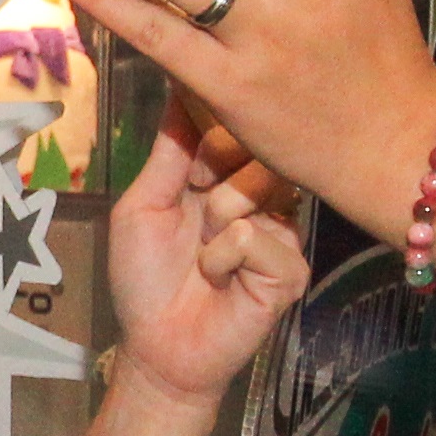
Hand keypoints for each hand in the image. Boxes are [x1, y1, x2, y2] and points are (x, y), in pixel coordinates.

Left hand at [104, 116, 314, 409]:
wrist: (158, 349)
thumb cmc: (145, 279)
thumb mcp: (144, 205)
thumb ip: (170, 150)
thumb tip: (179, 86)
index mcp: (226, 177)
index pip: (234, 126)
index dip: (209, 139)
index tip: (191, 168)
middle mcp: (261, 197)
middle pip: (253, 147)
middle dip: (210, 182)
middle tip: (196, 223)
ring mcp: (282, 230)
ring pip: (258, 186)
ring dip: (215, 223)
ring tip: (205, 258)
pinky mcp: (292, 267)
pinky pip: (258, 236)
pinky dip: (225, 260)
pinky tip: (222, 283)